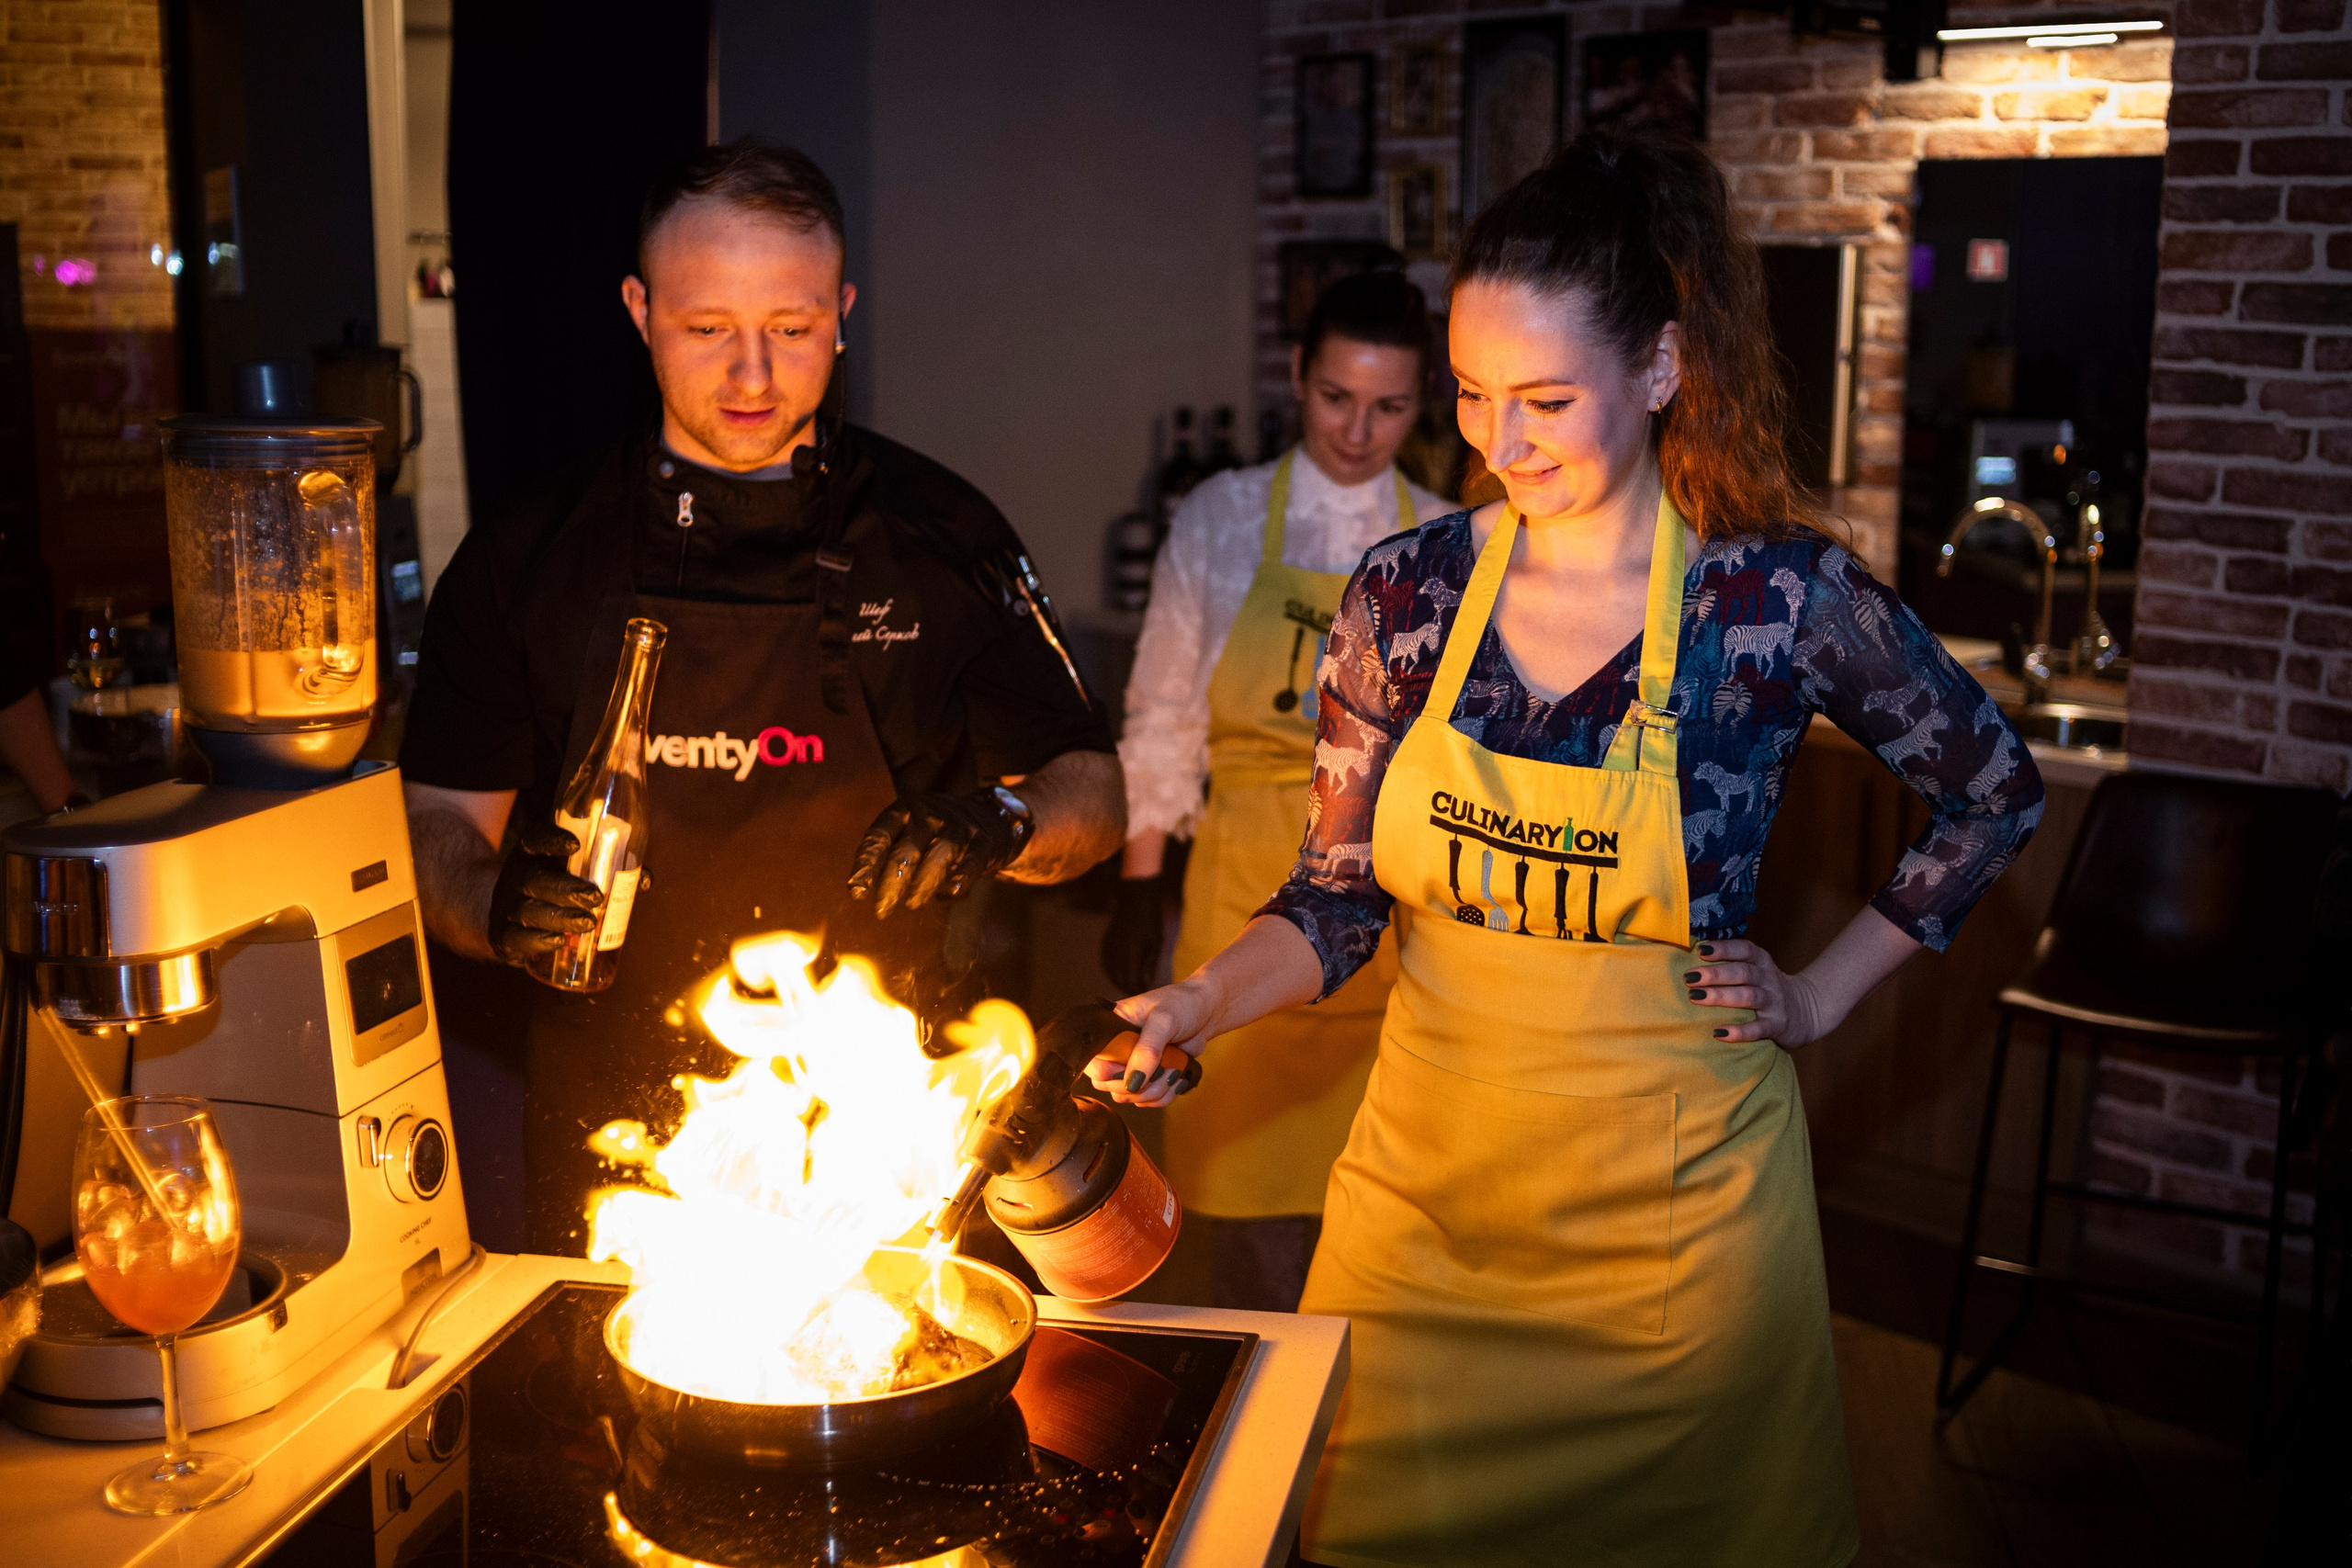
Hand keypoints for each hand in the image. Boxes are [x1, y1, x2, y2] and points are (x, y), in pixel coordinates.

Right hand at [485, 823, 601, 965]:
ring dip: (559, 918)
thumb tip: (645, 879)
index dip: (551, 839)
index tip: (575, 844)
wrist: (509, 919)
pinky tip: (559, 941)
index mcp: (531, 854)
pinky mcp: (502, 935)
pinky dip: (538, 941)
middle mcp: (514, 876)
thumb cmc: (553, 889)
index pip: (534, 838)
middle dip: (565, 889)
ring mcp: (505, 906)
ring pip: (526, 910)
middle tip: (595, 897)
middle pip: (533, 879)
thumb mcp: (571, 874)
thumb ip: (608, 872)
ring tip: (588, 923)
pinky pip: (514, 938)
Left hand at [848, 790, 1032, 918]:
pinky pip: (972, 860)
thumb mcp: (908, 834)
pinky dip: (961, 877)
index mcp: (902, 812)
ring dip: (923, 882)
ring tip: (911, 905)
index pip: (879, 836)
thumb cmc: (935, 835)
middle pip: (906, 849)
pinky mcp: (983, 842)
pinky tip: (950, 893)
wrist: (988, 816)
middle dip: (892, 882)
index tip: (856, 891)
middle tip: (881, 910)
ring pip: (938, 854)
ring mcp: (957, 826)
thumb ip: (887, 857)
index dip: (866, 864)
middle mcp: (928, 815)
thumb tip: (861, 891)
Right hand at [1087, 979, 1221, 1107]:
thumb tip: (1134, 1082)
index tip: (1133, 1067)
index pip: (1092, 1061)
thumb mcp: (1163, 1021)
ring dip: (1155, 1090)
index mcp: (1109, 1029)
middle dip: (1138, 1084)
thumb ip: (1147, 1050)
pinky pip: (1147, 1100)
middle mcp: (1115, 1050)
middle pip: (1107, 1085)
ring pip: (1129, 1096)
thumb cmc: (1181, 1005)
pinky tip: (1176, 1077)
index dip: (1110, 1072)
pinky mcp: (1148, 1078)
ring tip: (1173, 1069)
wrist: (1205, 1011)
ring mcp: (1131, 1066)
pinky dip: (1164, 1095)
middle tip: (1161, 1068)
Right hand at [1100, 876, 1167, 993]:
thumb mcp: (1156, 943)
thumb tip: (1145, 985)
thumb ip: (1149, 965)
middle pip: (1119, 979)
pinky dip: (1111, 972)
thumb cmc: (1151, 921)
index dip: (1136, 990)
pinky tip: (1119, 974)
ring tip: (1128, 987)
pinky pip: (1105, 963)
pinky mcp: (1104, 942)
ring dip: (1118, 982)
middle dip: (1127, 988)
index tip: (1143, 995)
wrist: (1136, 900)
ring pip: (1110, 973)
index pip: (1131, 980)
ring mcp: (1109, 946)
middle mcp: (1117, 951)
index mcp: (1132, 951)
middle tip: (1136, 994)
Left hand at [1683, 938, 1831, 1047]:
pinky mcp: (1778, 1025)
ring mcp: (1775, 1002)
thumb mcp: (1757, 969)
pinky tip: (1719, 1033)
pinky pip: (1758, 1029)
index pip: (1744, 950)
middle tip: (1690, 977)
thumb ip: (1733, 961)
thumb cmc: (1767, 987)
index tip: (1701, 950)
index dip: (1724, 949)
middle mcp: (1769, 979)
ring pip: (1749, 997)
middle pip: (1743, 973)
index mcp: (1762, 962)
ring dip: (1721, 996)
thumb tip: (1693, 951)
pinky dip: (1739, 1031)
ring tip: (1695, 997)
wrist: (1808, 1010)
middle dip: (1715, 974)